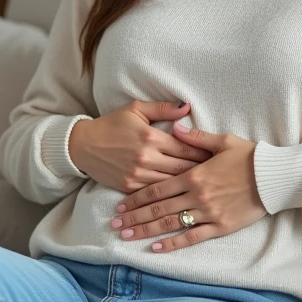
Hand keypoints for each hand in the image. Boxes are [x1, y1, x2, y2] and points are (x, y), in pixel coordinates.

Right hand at [68, 100, 212, 193]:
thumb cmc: (111, 124)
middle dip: (202, 171)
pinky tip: (182, 194)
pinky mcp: (130, 187)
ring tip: (205, 185)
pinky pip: (156, 192)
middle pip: (183, 167)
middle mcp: (146, 157)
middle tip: (218, 174)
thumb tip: (187, 107)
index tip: (217, 156)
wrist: (83, 145)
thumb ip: (163, 109)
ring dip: (188, 184)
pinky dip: (169, 193)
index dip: (204, 152)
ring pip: (172, 183)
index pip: (186, 147)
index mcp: (151, 137)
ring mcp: (138, 175)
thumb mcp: (135, 109)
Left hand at [109, 121, 267, 252]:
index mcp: (194, 174)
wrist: (274, 177)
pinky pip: (192, 237)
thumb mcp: (223, 141)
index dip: (136, 198)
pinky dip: (172, 244)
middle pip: (158, 209)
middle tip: (115, 225)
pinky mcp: (220, 226)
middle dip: (134, 217)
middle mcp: (196, 195)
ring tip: (127, 236)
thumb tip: (175, 128)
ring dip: (146, 231)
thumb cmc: (250, 157)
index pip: (157, 188)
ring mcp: (207, 213)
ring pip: (170, 225)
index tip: (120, 205)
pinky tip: (155, 248)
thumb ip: (196, 137)